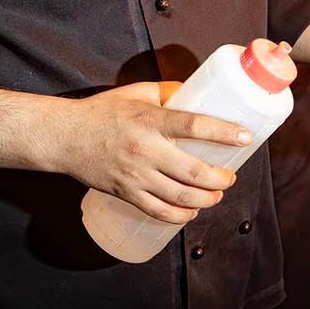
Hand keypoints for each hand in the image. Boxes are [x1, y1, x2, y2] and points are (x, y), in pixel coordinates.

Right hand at [56, 82, 251, 224]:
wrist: (64, 137)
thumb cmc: (102, 112)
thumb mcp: (137, 92)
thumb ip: (168, 92)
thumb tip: (196, 93)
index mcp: (151, 120)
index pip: (195, 126)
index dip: (224, 133)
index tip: (245, 137)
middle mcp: (146, 150)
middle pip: (194, 172)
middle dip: (221, 179)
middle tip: (230, 177)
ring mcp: (135, 175)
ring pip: (180, 197)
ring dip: (206, 200)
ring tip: (217, 195)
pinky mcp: (125, 193)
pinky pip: (158, 211)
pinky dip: (179, 216)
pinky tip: (191, 212)